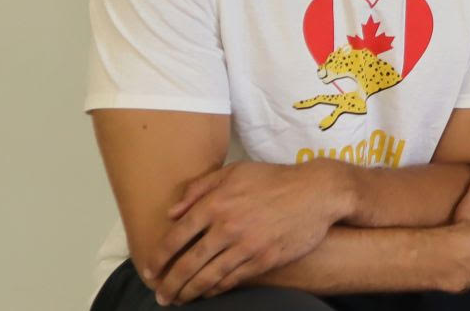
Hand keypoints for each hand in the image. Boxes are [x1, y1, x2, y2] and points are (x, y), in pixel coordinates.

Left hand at [148, 159, 351, 303]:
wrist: (318, 192)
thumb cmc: (275, 179)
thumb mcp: (235, 172)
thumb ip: (200, 188)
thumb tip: (172, 213)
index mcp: (216, 203)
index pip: (175, 237)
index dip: (158, 258)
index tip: (150, 271)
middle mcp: (227, 226)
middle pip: (187, 263)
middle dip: (169, 284)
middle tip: (160, 295)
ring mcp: (246, 245)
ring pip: (207, 276)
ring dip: (189, 292)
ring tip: (179, 299)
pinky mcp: (264, 259)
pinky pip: (232, 279)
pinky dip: (215, 289)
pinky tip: (208, 292)